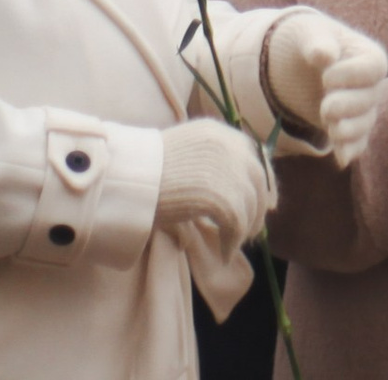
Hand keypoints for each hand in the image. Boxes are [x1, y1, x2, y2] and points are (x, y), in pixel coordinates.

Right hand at [156, 120, 274, 253]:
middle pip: (258, 181)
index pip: (254, 157)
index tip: (261, 204)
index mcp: (220, 133)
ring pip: (251, 204)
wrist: (126, 178)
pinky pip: (238, 224)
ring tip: (234, 245)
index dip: (260, 184)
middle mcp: (231, 146)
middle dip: (257, 207)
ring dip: (245, 229)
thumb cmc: (143, 170)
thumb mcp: (183, 153)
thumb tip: (230, 187)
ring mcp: (228, 169)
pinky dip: (233, 242)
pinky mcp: (222, 196)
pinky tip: (224, 253)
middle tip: (251, 230)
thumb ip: (208, 161)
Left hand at [262, 11, 387, 166]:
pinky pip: (357, 144)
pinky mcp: (348, 129)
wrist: (294, 62)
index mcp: (367, 54)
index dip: (352, 75)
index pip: (374, 67)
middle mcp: (370, 84)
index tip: (325, 76)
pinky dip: (349, 151)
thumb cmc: (306, 40)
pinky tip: (339, 158)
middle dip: (347, 106)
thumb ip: (317, 41)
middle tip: (325, 107)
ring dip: (347, 130)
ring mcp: (361, 109)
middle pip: (370, 100)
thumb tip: (326, 55)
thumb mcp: (307, 32)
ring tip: (327, 125)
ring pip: (365, 125)